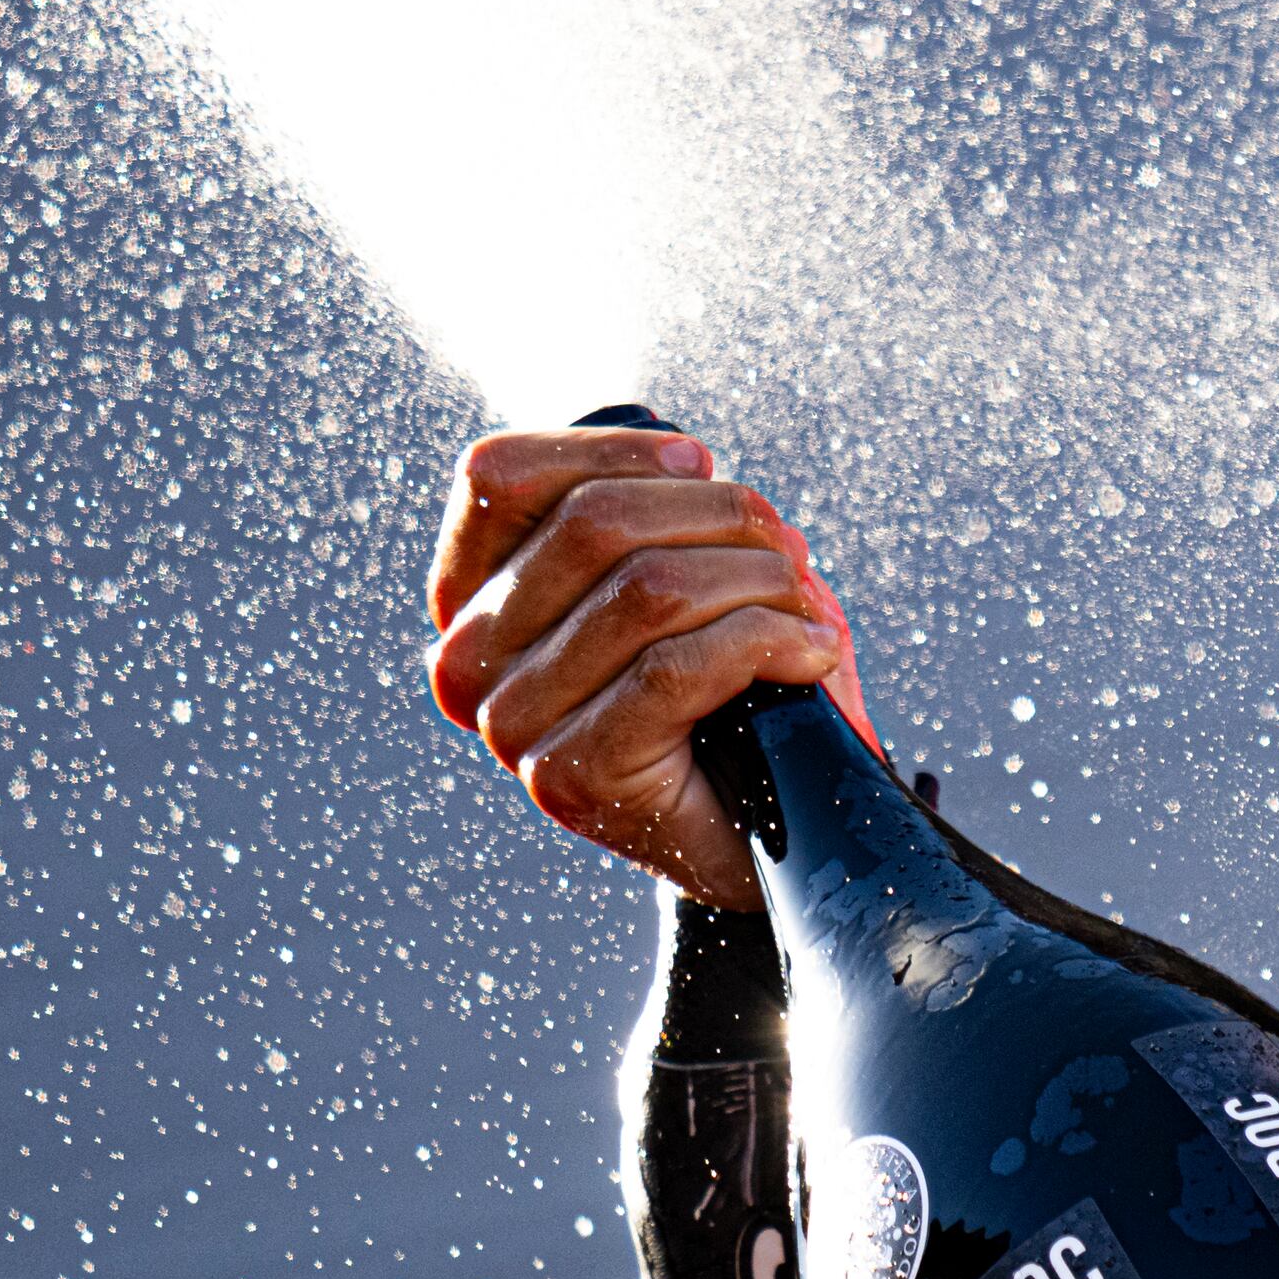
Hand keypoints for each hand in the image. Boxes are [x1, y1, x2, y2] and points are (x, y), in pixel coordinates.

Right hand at [423, 424, 870, 906]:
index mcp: (471, 597)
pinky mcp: (573, 776)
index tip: (699, 462)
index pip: (498, 475)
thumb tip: (689, 463)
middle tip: (787, 552)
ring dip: (759, 581)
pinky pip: (679, 668)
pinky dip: (770, 641)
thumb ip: (649, 513)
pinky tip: (808, 652)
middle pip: (595, 523)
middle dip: (721, 516)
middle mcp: (469, 661)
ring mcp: (511, 724)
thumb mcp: (679, 573)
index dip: (613, 448)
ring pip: (649, 589)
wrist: (760, 829)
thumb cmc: (729, 688)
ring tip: (805, 607)